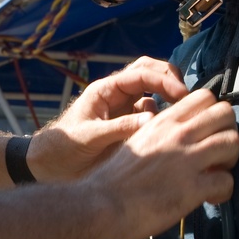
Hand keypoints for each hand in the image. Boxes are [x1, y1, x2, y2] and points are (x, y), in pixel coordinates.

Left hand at [25, 57, 187, 182]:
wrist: (50, 165)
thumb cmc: (63, 147)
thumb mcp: (90, 137)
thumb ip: (119, 128)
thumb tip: (151, 121)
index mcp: (106, 89)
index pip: (141, 73)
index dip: (164, 79)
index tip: (181, 93)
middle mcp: (117, 94)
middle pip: (150, 72)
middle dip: (171, 79)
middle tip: (188, 98)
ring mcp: (124, 108)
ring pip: (153, 91)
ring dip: (169, 97)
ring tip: (184, 113)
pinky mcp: (128, 124)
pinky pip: (151, 114)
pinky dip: (163, 117)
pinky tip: (170, 130)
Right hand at [83, 87, 238, 238]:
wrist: (100, 204)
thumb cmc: (114, 178)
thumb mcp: (137, 140)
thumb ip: (160, 133)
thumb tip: (178, 138)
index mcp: (163, 121)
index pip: (205, 97)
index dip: (212, 115)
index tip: (206, 133)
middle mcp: (178, 134)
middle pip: (226, 113)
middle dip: (227, 132)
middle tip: (217, 153)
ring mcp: (187, 159)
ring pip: (233, 142)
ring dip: (230, 160)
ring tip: (216, 174)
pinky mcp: (192, 188)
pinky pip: (227, 181)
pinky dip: (223, 191)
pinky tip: (210, 197)